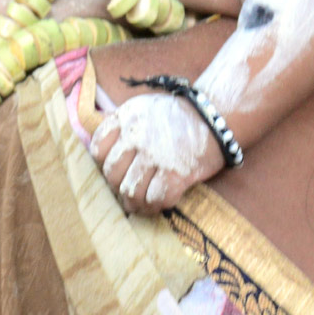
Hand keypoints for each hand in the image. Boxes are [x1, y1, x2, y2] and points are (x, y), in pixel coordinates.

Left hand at [90, 93, 223, 213]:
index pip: (98, 149)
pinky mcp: (175, 172)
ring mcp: (155, 154)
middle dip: (119, 187)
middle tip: (129, 191)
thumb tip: (103, 152)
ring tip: (141, 205)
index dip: (104, 165)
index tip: (117, 170)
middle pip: (112, 174)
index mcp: (127, 117)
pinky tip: (158, 204)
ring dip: (135, 203)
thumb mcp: (144, 108)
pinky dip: (155, 206)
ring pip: (130, 191)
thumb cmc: (178, 116)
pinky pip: (155, 199)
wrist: (215, 117)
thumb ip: (122, 125)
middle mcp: (137, 134)